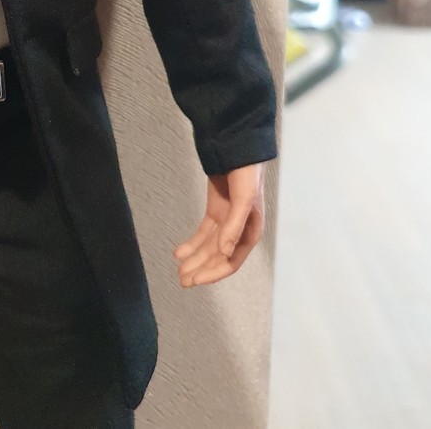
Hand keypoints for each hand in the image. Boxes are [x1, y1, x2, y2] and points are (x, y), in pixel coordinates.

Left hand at [173, 161, 266, 286]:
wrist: (236, 150)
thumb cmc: (247, 175)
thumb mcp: (244, 200)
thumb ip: (234, 226)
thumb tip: (224, 254)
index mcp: (250, 232)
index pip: (231, 260)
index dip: (214, 272)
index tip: (196, 280)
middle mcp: (239, 230)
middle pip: (218, 256)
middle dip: (201, 268)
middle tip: (183, 281)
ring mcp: (226, 220)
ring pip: (209, 246)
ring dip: (195, 258)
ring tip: (179, 270)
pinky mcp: (216, 210)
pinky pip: (203, 232)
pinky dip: (192, 243)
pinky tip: (180, 252)